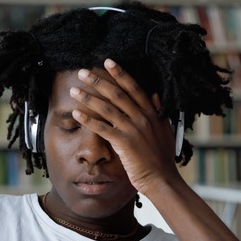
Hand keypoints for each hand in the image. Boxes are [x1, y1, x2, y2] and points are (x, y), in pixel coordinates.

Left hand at [70, 58, 183, 194]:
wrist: (162, 179)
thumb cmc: (162, 158)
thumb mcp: (165, 131)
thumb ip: (159, 113)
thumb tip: (155, 96)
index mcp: (152, 113)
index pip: (134, 88)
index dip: (120, 74)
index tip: (108, 62)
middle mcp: (142, 117)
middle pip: (116, 94)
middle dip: (98, 81)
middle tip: (83, 72)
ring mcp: (133, 129)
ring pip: (107, 108)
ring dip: (88, 97)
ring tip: (74, 90)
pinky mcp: (124, 143)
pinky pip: (102, 128)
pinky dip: (88, 120)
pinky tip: (76, 113)